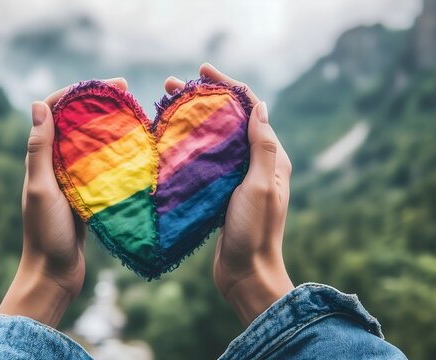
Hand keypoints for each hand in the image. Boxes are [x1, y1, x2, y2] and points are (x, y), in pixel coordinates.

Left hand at [0, 78, 127, 326]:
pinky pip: (100, 167)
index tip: (104, 85)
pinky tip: (134, 148)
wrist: (54, 273)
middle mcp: (54, 165)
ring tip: (134, 113)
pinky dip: (114, 153)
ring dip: (108, 125)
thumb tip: (38, 105)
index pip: (53, 112)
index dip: (76, 93)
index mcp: (40, 160)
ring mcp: (71, 180)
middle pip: (75, 123)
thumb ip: (40, 151)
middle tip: (127, 92)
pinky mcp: (86, 195)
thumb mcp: (42, 189)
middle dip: (97, 103)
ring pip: (89, 143)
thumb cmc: (45, 233)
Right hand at [166, 64, 293, 325]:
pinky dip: (189, 146)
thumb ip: (262, 148)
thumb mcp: (260, 186)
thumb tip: (259, 106)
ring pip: (215, 139)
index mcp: (270, 158)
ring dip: (193, 120)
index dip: (228, 84)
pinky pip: (206, 162)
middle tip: (171, 86)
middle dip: (203, 98)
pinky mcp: (221, 193)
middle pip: (229, 120)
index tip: (202, 70)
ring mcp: (238, 178)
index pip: (251, 108)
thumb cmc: (255, 231)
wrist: (246, 274)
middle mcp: (256, 163)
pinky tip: (168, 143)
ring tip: (165, 107)